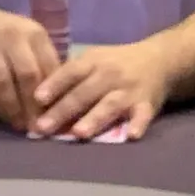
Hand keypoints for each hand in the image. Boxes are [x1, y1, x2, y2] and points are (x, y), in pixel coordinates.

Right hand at [0, 2, 59, 132]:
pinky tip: (6, 117)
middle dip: (34, 105)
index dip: (55, 93)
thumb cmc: (8, 38)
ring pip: (5, 84)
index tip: (59, 115)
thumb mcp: (30, 42)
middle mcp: (14, 38)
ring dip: (14, 108)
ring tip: (22, 126)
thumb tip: (61, 101)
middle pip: (28, 75)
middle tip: (40, 127)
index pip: (50, 66)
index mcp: (35, 34)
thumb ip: (45, 65)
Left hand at [32, 43, 170, 140]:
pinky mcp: (147, 105)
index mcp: (93, 62)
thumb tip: (36, 97)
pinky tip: (131, 136)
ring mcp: (129, 90)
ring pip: (110, 105)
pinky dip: (138, 125)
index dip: (53, 85)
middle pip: (85, 93)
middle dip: (63, 110)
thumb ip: (69, 76)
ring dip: (94, 118)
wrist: (158, 59)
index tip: (36, 99)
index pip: (70, 72)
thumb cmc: (115, 63)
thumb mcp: (92, 60)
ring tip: (79, 133)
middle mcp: (110, 74)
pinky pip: (143, 115)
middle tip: (43, 127)